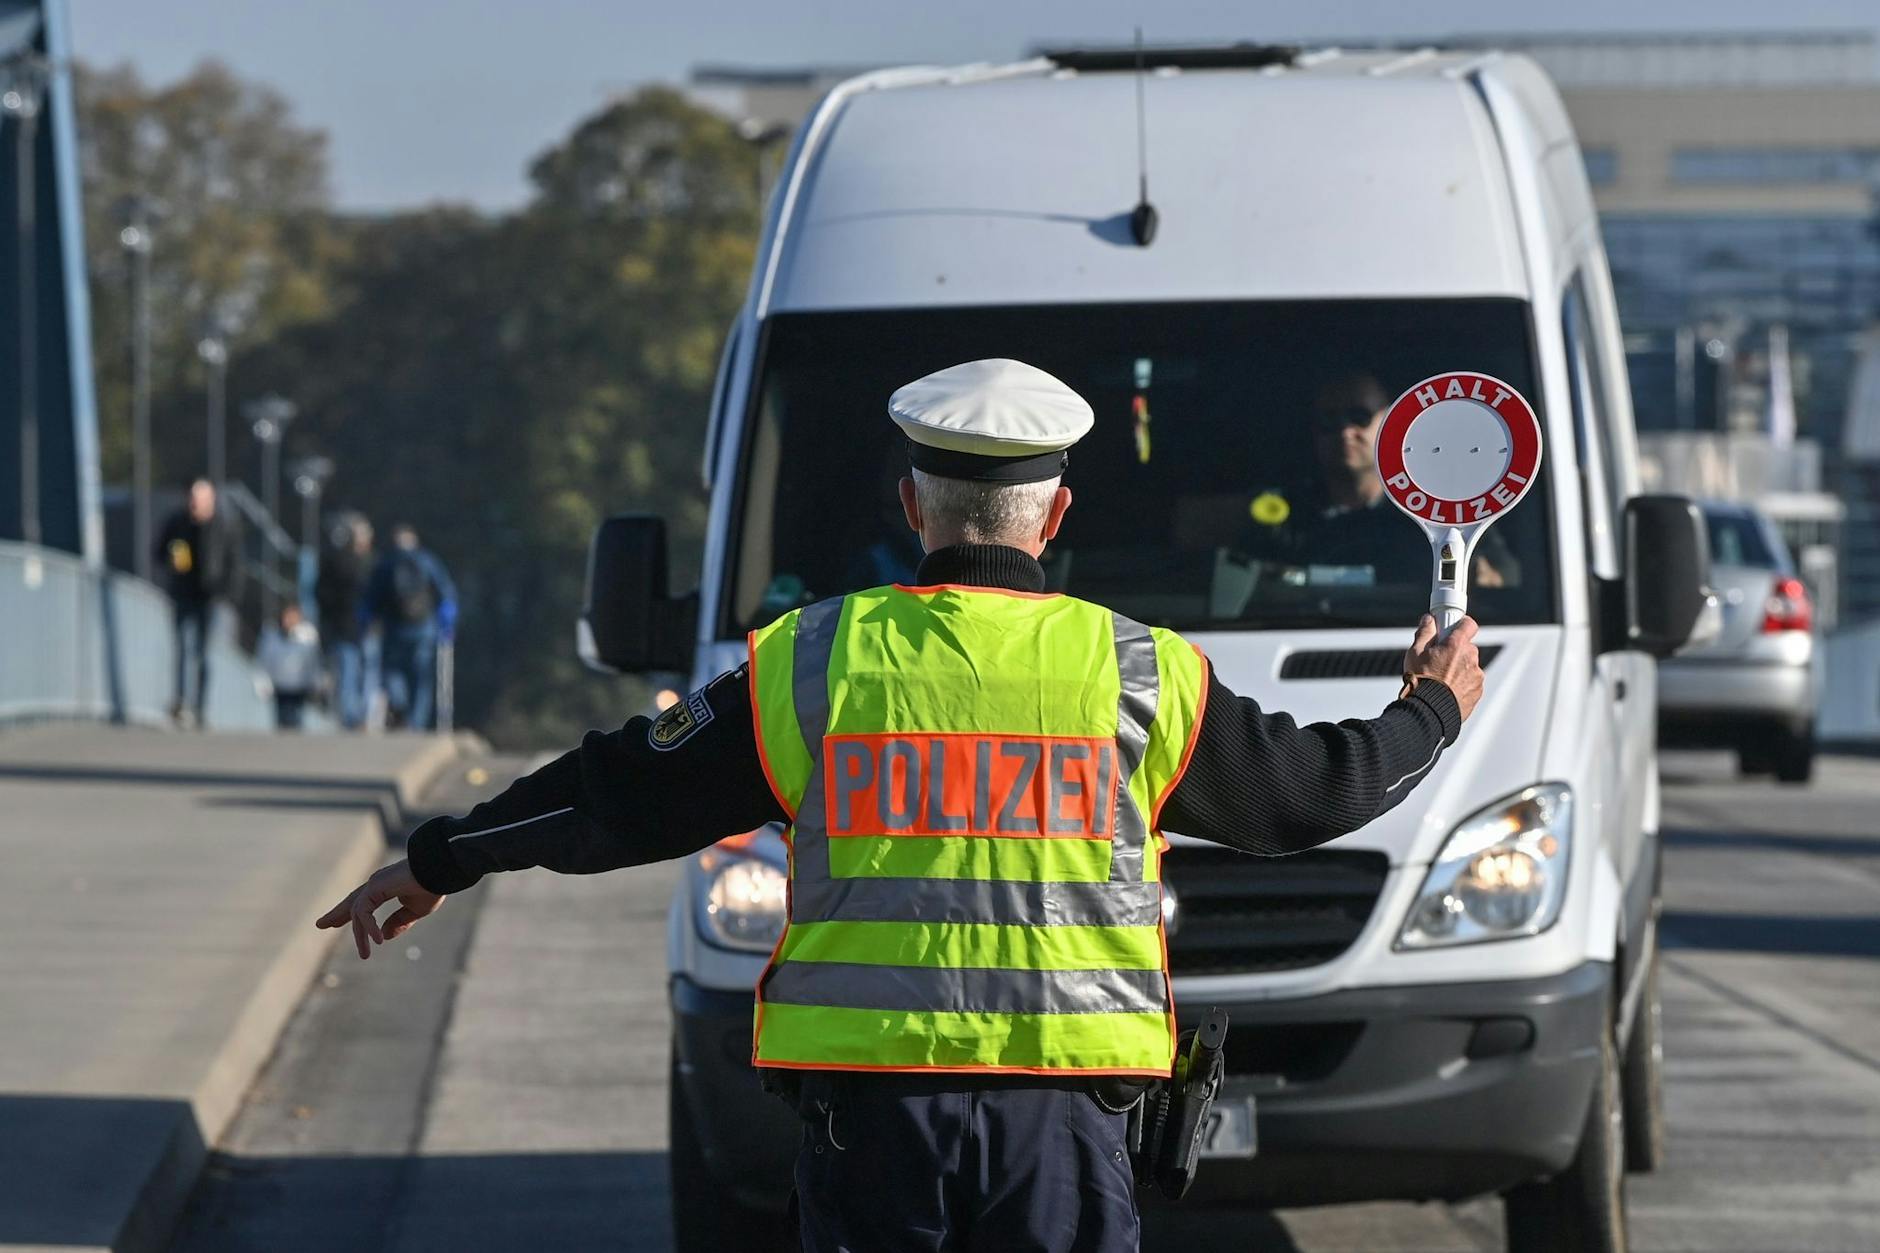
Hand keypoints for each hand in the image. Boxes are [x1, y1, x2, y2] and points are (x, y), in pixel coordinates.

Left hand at [315, 859, 443, 958]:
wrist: (442, 870)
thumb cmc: (433, 886)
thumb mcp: (416, 911)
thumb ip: (398, 922)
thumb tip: (382, 937)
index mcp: (385, 886)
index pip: (362, 901)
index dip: (348, 913)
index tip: (335, 923)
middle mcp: (376, 884)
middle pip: (351, 902)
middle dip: (336, 915)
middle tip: (320, 925)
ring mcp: (374, 884)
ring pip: (357, 913)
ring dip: (360, 935)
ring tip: (365, 955)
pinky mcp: (375, 888)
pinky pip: (364, 913)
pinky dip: (369, 927)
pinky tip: (376, 941)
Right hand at [1401, 614, 1483, 721]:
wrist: (1429, 711)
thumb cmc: (1421, 682)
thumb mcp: (1415, 653)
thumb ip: (1424, 632)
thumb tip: (1429, 620)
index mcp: (1457, 645)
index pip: (1468, 624)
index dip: (1460, 625)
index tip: (1452, 628)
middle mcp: (1471, 658)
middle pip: (1467, 647)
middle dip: (1455, 651)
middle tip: (1439, 659)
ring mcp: (1476, 676)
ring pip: (1469, 666)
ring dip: (1459, 668)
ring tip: (1441, 680)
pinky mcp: (1478, 691)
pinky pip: (1471, 682)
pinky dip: (1462, 684)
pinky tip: (1447, 690)